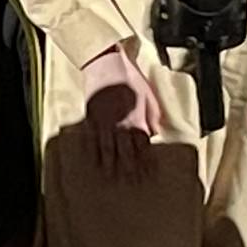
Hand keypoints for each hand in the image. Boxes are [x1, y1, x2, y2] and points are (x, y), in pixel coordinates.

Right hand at [69, 45, 159, 172]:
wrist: (106, 63)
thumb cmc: (130, 77)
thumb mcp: (149, 94)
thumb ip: (153, 116)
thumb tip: (155, 133)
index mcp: (137, 119)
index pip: (143, 147)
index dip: (146, 162)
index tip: (148, 175)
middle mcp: (121, 124)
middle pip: (126, 152)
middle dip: (130, 169)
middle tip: (131, 183)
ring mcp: (105, 122)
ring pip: (108, 149)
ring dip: (110, 165)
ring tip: (110, 177)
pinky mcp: (92, 117)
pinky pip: (92, 138)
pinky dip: (92, 150)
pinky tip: (92, 160)